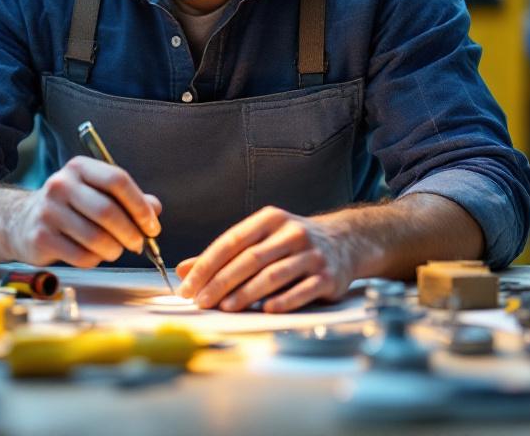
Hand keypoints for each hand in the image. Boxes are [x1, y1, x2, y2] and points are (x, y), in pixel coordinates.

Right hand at [8, 156, 161, 267]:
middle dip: (131, 233)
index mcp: (79, 168)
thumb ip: (127, 199)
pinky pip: (81, 256)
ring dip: (114, 250)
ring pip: (97, 238)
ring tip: (114, 250)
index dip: (140, 206)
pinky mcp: (41, 237)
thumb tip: (154, 209)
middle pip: (108, 211)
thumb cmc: (69, 207)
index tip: (152, 225)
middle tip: (138, 244)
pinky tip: (93, 254)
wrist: (21, 221)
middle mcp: (61, 185)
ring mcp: (48, 211)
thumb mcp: (96, 193)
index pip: (117, 180)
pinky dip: (95, 260)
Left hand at [174, 206, 357, 311]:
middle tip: (201, 301)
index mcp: (270, 219)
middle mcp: (292, 233)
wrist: (346, 242)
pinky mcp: (329, 276)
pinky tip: (265, 310)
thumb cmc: (291, 244)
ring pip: (273, 275)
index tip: (188, 286)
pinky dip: (283, 300)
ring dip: (246, 293)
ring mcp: (312, 254)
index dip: (206, 264)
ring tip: (225, 307)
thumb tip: (183, 270)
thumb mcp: (260, 239)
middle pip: (249, 259)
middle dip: (221, 282)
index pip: (231, 241)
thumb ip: (223, 255)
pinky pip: (302, 290)